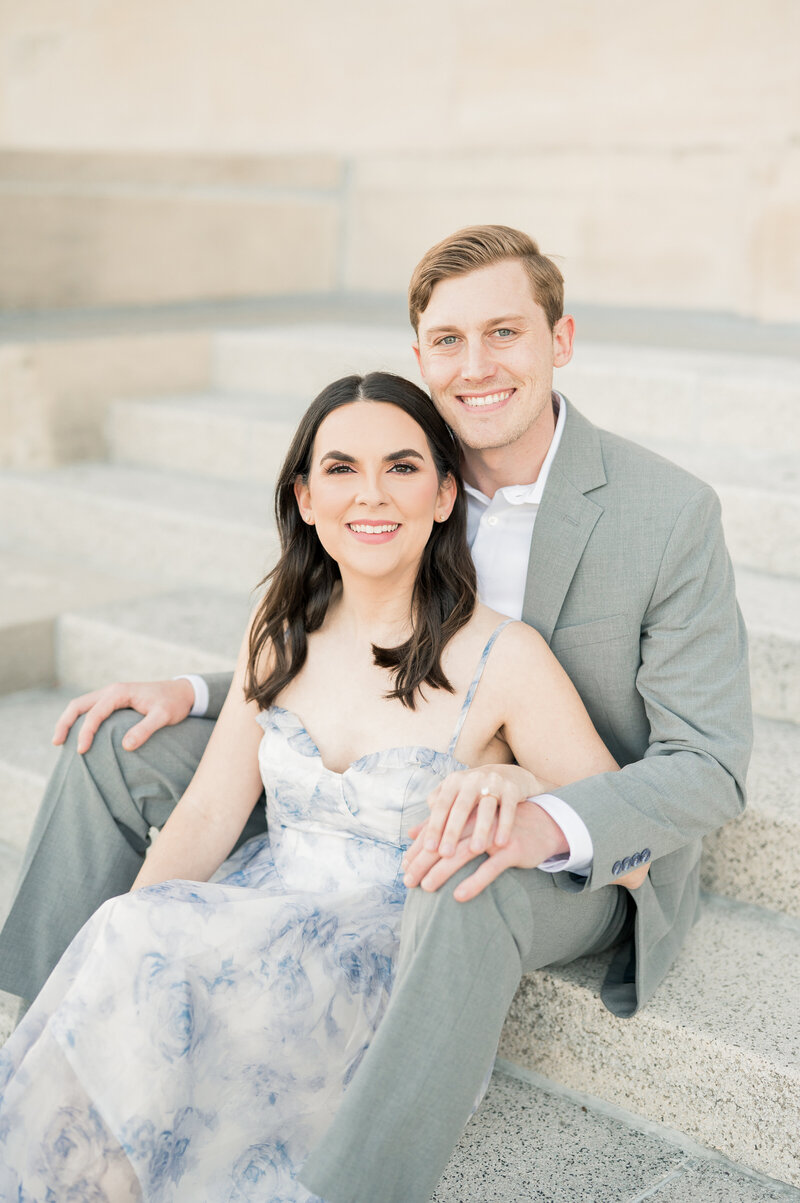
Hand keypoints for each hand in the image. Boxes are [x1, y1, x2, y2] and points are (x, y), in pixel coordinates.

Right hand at [53, 679, 196, 754]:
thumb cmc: (174, 704)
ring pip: (81, 705)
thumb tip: (125, 746)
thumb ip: (145, 729)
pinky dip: (79, 720)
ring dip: (69, 721)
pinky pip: (91, 709)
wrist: (183, 692)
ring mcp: (112, 695)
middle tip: (57, 743)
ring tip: (60, 741)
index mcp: (119, 692)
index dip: (85, 732)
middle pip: (78, 705)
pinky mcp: (114, 701)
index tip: (82, 751)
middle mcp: (112, 691)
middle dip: (64, 723)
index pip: (94, 713)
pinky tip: (78, 735)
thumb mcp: (164, 716)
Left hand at [403, 799, 567, 901]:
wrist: (542, 823)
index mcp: (465, 809)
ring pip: (464, 851)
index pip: (437, 829)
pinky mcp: (512, 848)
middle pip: (445, 840)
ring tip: (427, 887)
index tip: (404, 866)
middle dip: (424, 861)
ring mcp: (495, 832)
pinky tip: (459, 895)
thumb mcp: (469, 819)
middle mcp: (477, 817)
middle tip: (408, 881)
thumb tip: (411, 832)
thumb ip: (440, 823)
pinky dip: (475, 881)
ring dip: (444, 870)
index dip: (419, 848)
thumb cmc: (497, 823)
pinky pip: (491, 867)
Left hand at [408, 764, 545, 871]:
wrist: (509, 775)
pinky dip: (504, 825)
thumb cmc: (474, 794)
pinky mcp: (513, 789)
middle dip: (452, 830)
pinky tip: (500, 843)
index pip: (441, 806)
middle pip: (461, 807)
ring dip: (480, 829)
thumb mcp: (454, 799)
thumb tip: (409, 834)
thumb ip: (435, 816)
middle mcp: (472, 780)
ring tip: (475, 850)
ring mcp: (494, 783)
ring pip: (486, 808)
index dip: (434, 826)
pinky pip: (508, 808)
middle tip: (445, 854)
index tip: (428, 849)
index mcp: (454, 782)